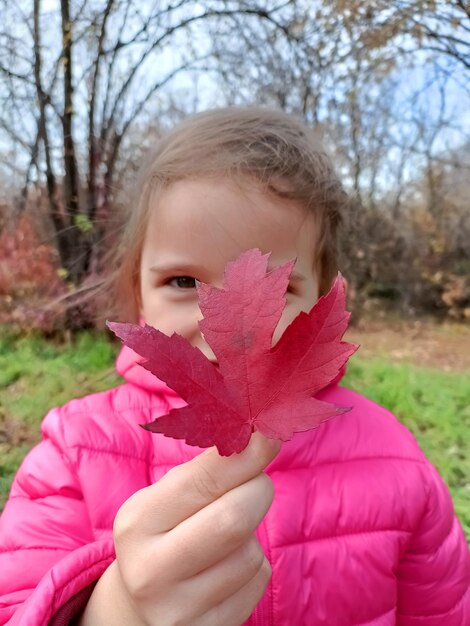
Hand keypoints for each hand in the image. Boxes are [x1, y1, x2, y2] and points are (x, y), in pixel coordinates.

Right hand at [79, 433, 279, 625]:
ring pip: (250, 552)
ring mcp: (180, 611)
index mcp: (137, 522)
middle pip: (234, 519)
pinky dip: (253, 564)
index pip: (204, 481)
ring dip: (252, 533)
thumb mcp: (167, 498)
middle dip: (258, 490)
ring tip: (225, 535)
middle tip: (257, 481)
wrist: (140, 607)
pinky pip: (257, 581)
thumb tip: (261, 436)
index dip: (244, 455)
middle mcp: (151, 570)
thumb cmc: (163, 534)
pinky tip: (227, 567)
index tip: (269, 434)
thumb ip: (208, 470)